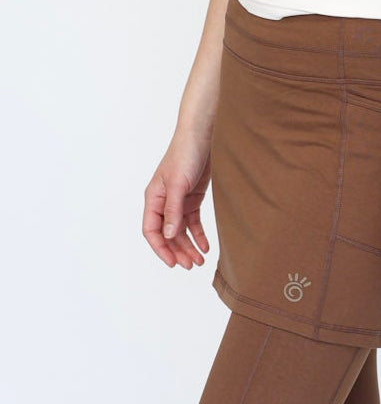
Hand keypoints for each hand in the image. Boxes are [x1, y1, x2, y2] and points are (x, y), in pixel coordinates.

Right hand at [143, 133, 211, 268]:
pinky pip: (192, 222)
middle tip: (191, 266)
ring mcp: (178, 201)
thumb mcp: (178, 185)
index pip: (152, 231)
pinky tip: (205, 247)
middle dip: (178, 251)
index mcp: (153, 199)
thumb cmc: (185, 155)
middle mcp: (163, 203)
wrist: (203, 137)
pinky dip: (198, 235)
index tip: (172, 263)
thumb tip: (169, 235)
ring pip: (180, 231)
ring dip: (189, 246)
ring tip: (199, 261)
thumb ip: (173, 210)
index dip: (161, 249)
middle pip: (167, 234)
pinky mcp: (192, 199)